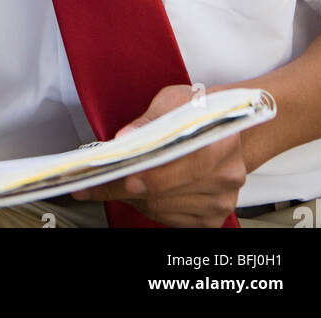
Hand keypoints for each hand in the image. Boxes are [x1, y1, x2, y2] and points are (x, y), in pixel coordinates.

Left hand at [70, 85, 246, 226]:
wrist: (224, 124)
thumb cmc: (200, 110)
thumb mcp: (174, 100)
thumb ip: (150, 120)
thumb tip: (126, 138)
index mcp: (220, 143)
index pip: (172, 166)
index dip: (141, 174)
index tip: (111, 176)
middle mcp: (225, 176)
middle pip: (163, 192)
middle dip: (123, 187)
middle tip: (94, 182)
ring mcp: (220, 200)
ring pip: (161, 208)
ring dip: (133, 197)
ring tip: (111, 182)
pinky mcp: (212, 217)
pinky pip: (169, 219)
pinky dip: (147, 206)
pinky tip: (136, 191)